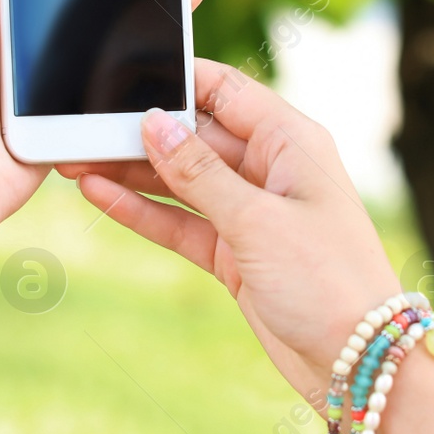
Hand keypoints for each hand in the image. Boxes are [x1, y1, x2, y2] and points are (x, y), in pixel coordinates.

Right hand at [61, 60, 401, 397]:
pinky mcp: (236, 254)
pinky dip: (143, 211)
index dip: (177, 80)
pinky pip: (181, 222)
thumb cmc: (328, 280)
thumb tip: (154, 124)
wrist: (358, 360)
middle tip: (81, 129)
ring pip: (182, 181)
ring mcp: (252, 213)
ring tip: (75, 160)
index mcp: (291, 142)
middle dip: (141, 132)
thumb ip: (199, 174)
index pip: (226, 91)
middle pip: (196, 136)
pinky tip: (101, 195)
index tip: (122, 74)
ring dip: (133, 172)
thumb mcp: (257, 220)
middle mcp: (271, 170)